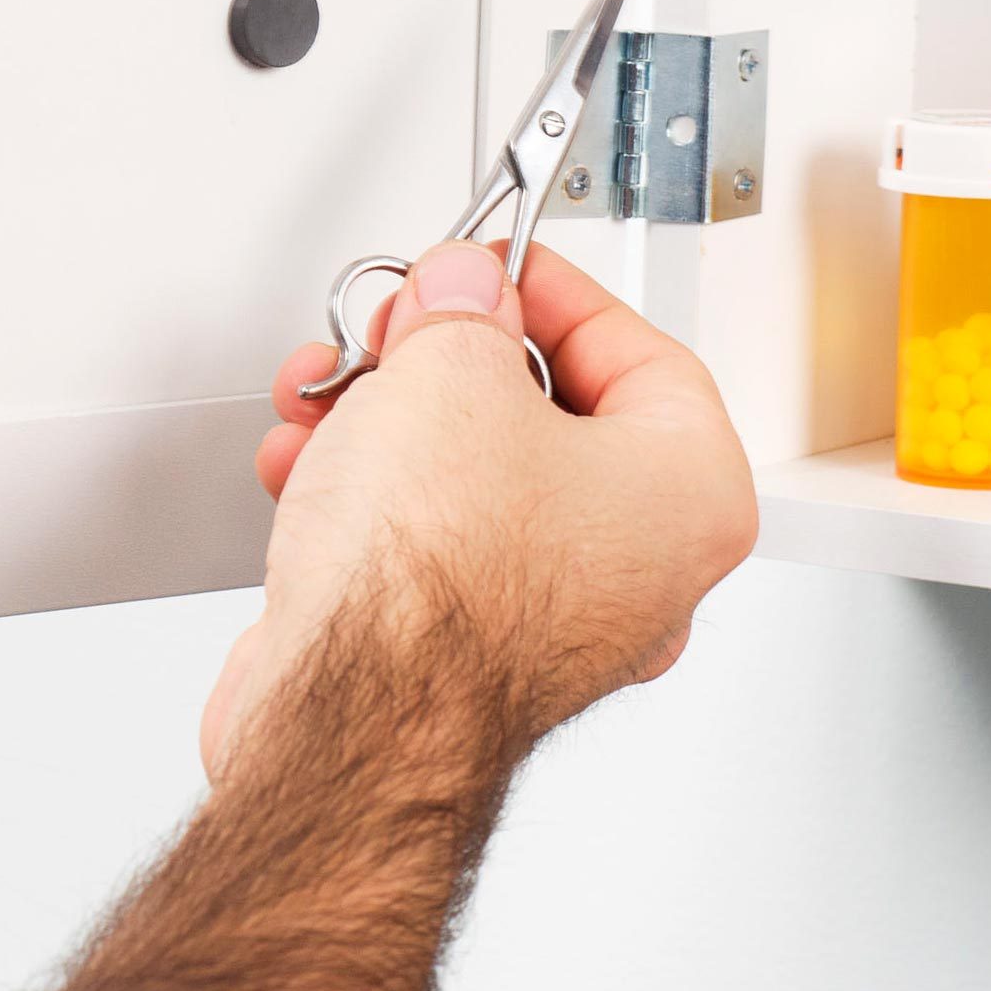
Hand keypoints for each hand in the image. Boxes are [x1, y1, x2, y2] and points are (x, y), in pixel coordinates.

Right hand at [203, 240, 756, 771]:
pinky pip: (423, 536)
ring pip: (469, 472)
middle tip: (392, 332)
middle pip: (541, 411)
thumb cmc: (435, 588)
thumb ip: (459, 309)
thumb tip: (459, 290)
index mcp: (685, 493)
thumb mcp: (447, 375)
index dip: (547, 291)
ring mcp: (547, 615)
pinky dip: (363, 491)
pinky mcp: (461, 647)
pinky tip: (306, 466)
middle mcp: (634, 564)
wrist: (346, 722)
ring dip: (381, 420)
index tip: (484, 268)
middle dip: (439, 360)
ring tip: (325, 398)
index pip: (638, 347)